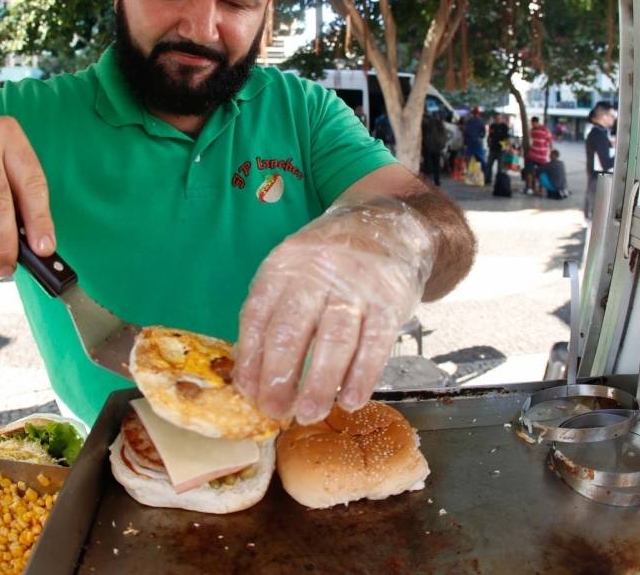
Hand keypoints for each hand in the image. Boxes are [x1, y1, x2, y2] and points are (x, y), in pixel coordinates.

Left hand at [234, 200, 434, 424]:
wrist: (389, 227)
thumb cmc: (329, 263)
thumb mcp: (292, 272)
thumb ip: (272, 315)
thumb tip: (251, 374)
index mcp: (283, 267)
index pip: (258, 317)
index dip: (251, 360)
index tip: (249, 394)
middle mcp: (317, 273)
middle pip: (291, 331)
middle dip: (280, 378)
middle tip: (276, 411)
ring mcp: (356, 286)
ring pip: (333, 341)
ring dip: (319, 385)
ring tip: (309, 413)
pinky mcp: (390, 300)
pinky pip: (375, 345)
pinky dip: (361, 377)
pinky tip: (350, 401)